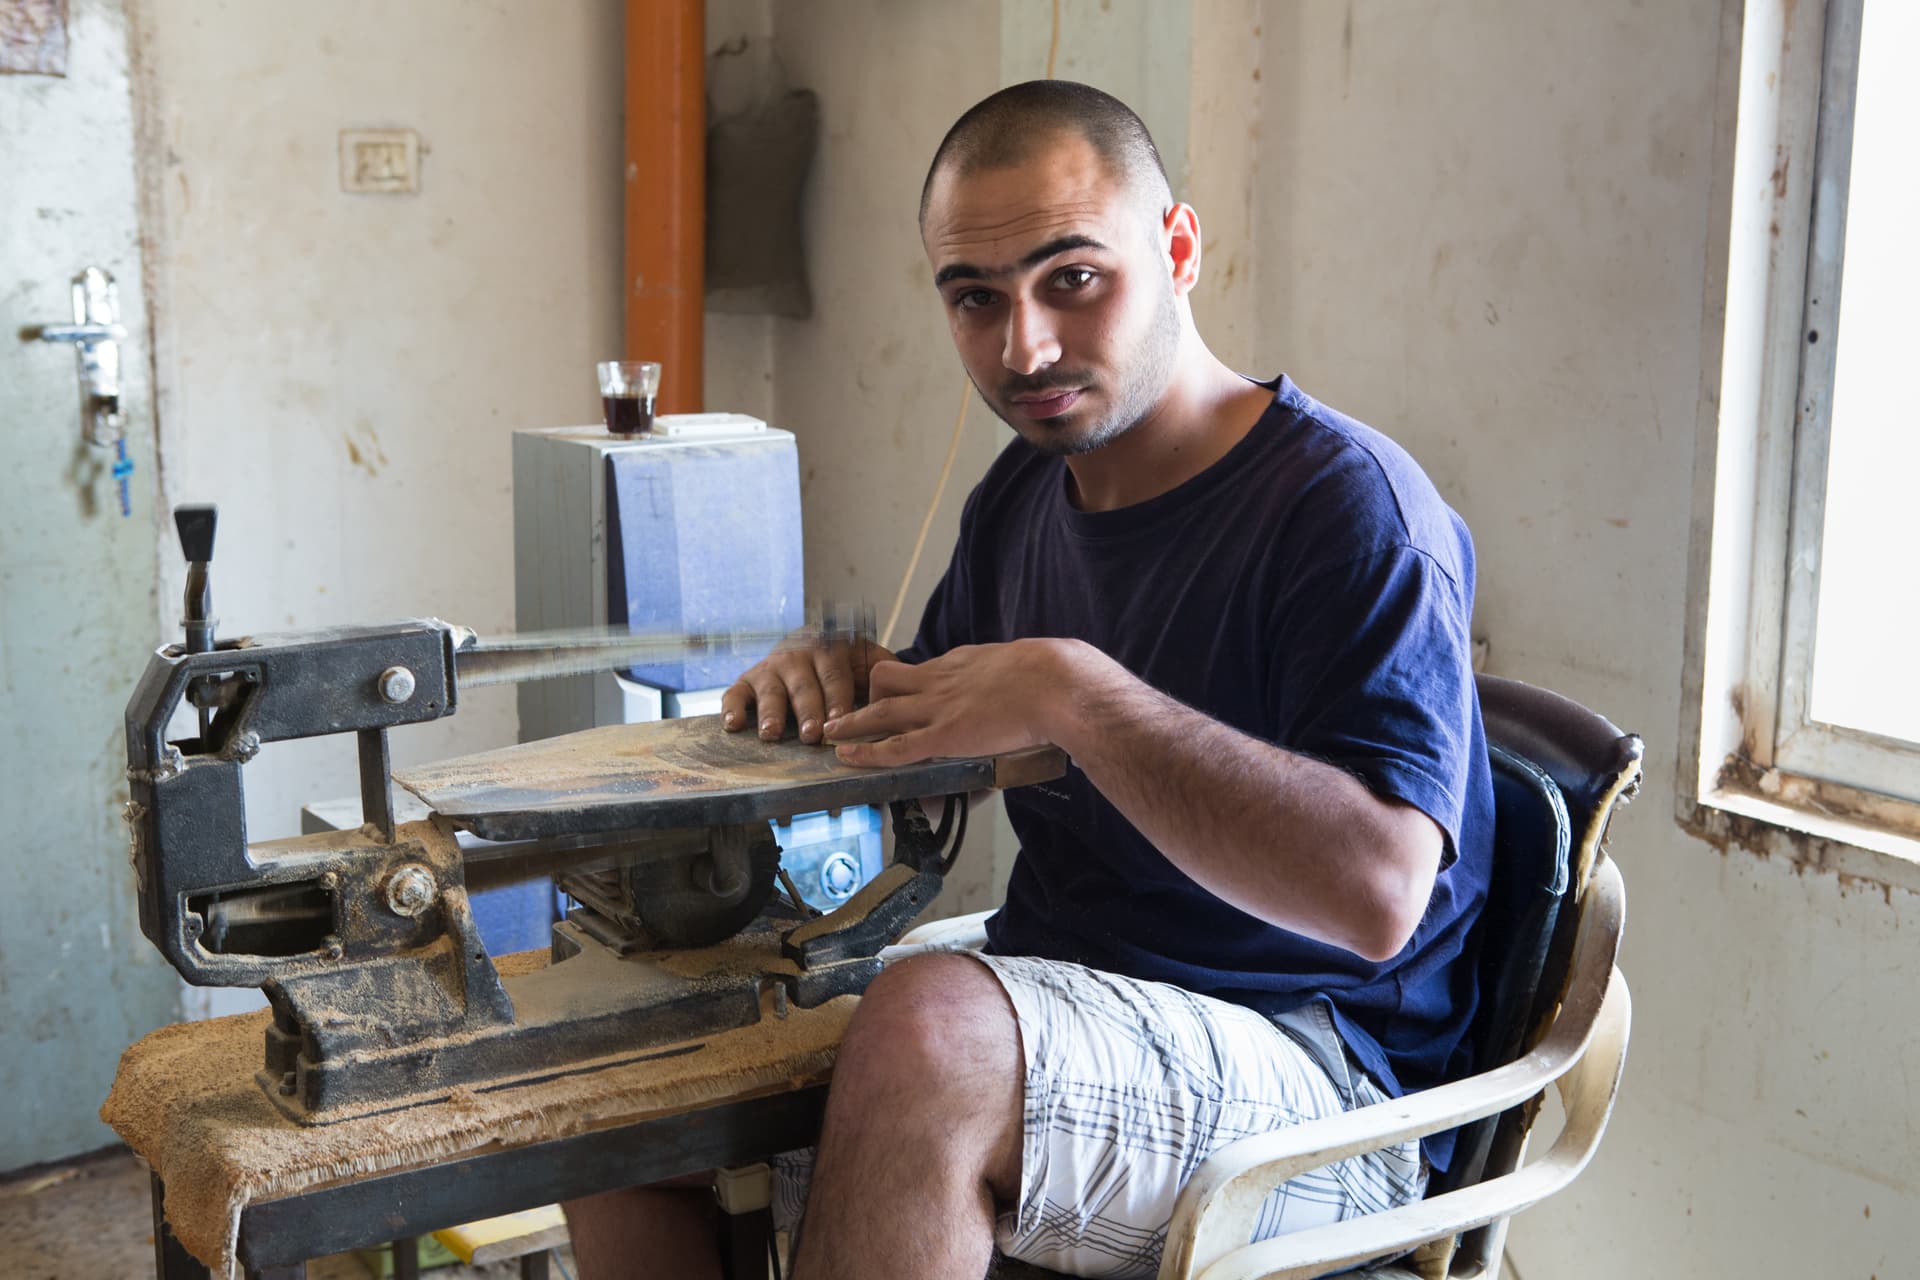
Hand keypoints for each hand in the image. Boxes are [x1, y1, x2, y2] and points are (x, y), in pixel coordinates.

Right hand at [721, 634, 895, 743]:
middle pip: (804, 685)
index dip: (838, 699)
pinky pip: (736, 692)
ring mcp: (772, 666)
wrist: (816, 640)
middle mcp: (799, 654)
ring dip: (772, 712)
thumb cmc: (849, 663)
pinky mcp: (748, 678)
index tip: (840, 721)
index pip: (836, 675)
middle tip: (812, 734)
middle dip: (808, 710)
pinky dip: (733, 707)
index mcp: (832, 648)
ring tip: (773, 734)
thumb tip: (902, 701)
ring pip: (771, 690)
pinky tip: (733, 725)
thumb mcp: (870, 660)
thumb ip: (885, 675)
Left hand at [824, 639, 1092, 766]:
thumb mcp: (1026, 666)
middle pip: (887, 679)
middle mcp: (941, 681)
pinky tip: (847, 757)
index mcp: (961, 663)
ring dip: (852, 721)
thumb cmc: (1054, 676)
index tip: (896, 692)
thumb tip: (1032, 684)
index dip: (905, 684)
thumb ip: (1015, 677)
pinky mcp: (943, 736)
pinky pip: (894, 746)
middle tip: (850, 707)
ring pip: (880, 710)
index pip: (921, 670)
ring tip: (830, 730)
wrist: (1055, 684)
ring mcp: (938, 708)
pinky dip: (867, 753)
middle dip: (866, 694)